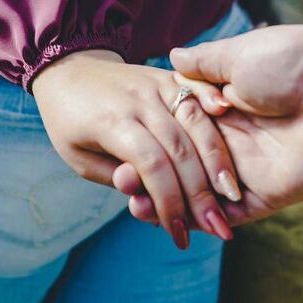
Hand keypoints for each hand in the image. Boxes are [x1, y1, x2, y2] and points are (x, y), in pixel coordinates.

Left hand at [32, 49, 242, 246]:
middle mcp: (139, 100)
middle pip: (180, 148)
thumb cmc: (71, 122)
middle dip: (201, 193)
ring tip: (232, 197)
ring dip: (219, 164)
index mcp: (111, 121)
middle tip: (218, 228)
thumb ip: (114, 174)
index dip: (169, 201)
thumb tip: (146, 195)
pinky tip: (232, 141)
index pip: (151, 164)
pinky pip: (201, 96)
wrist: (70, 69)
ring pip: (198, 124)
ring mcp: (158, 84)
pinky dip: (220, 122)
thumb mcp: (78, 156)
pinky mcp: (171, 77)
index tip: (179, 233)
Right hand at [117, 24, 302, 225]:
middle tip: (119, 177)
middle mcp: (237, 143)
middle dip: (151, 176)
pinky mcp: (269, 194)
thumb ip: (203, 64)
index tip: (119, 147)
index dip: (151, 143)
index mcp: (227, 110)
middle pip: (186, 169)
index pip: (182, 135)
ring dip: (169, 202)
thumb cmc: (294, 60)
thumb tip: (173, 54)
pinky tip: (168, 216)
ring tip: (133, 201)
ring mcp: (252, 171)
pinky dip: (200, 220)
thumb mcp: (237, 55)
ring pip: (202, 196)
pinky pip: (229, 215)